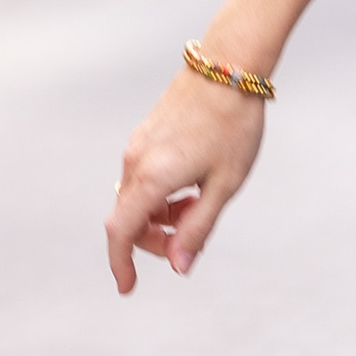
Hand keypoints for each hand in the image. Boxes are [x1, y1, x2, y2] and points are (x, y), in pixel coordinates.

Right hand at [106, 70, 265, 292]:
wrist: (228, 66)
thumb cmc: (233, 126)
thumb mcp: (225, 185)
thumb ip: (199, 227)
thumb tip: (180, 265)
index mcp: (152, 178)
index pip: (121, 232)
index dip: (121, 264)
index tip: (128, 288)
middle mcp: (136, 163)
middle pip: (129, 220)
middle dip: (156, 240)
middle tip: (194, 239)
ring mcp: (138, 146)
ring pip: (137, 198)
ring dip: (162, 216)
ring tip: (202, 204)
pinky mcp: (145, 135)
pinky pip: (143, 178)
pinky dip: (161, 194)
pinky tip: (194, 184)